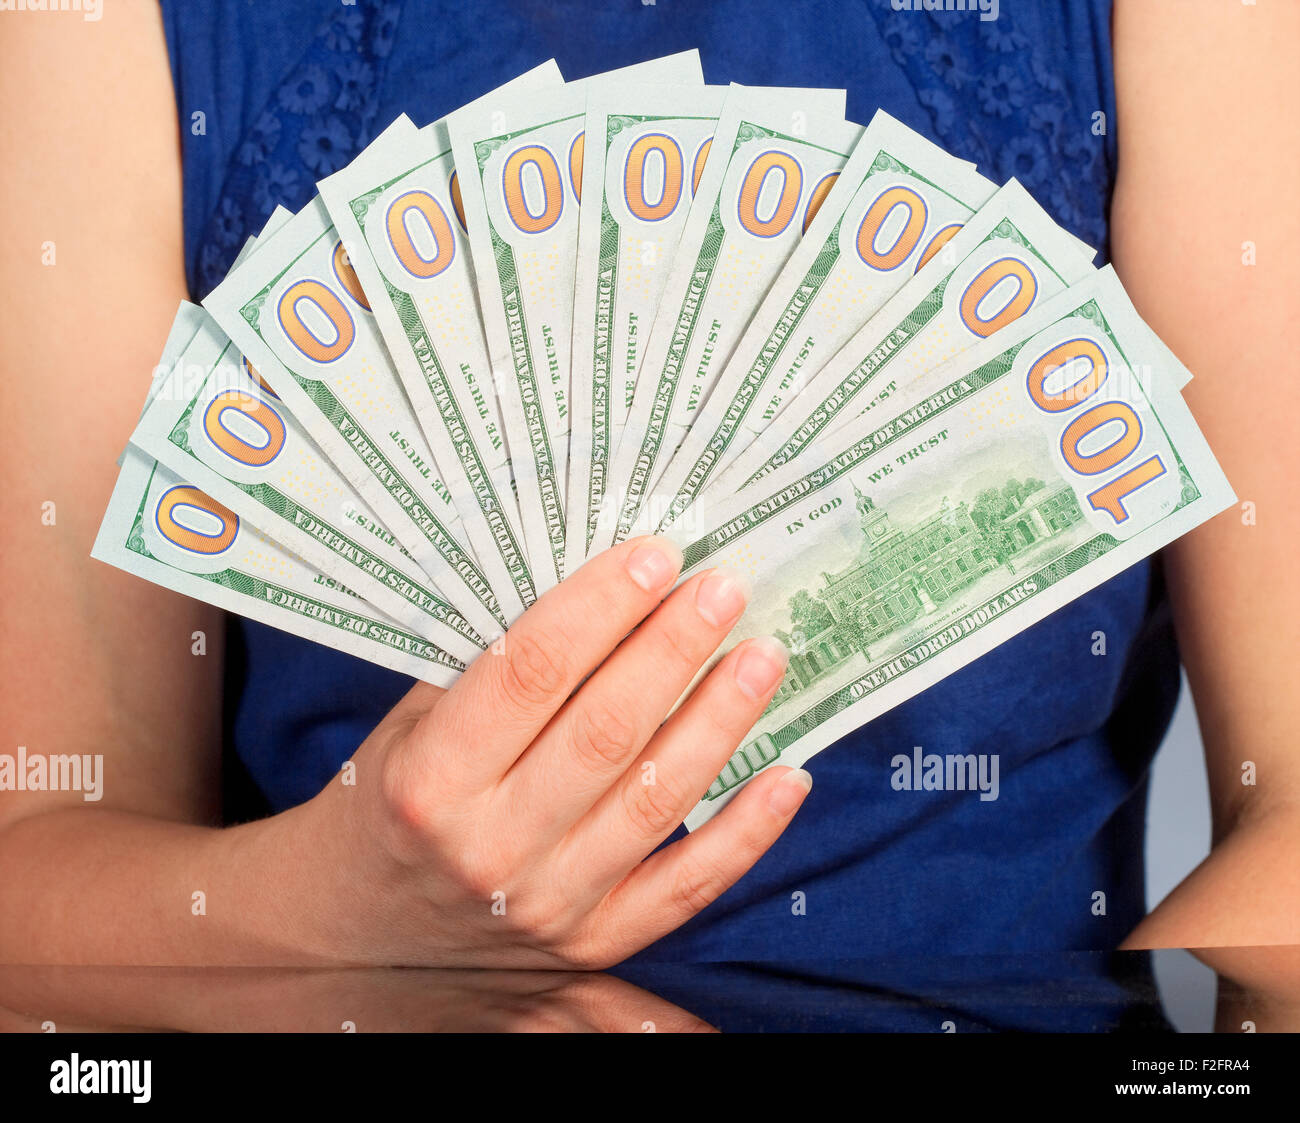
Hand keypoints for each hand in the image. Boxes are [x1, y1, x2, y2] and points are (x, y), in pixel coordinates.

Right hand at [283, 536, 808, 968]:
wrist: (360, 936)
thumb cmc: (389, 806)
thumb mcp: (408, 729)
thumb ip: (489, 669)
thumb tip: (601, 585)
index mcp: (430, 781)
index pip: (527, 674)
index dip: (599, 606)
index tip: (655, 554)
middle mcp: (489, 850)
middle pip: (604, 732)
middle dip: (673, 649)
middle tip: (723, 587)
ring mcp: (548, 905)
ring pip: (655, 800)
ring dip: (721, 720)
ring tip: (763, 654)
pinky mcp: (595, 941)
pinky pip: (688, 887)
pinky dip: (747, 832)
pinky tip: (789, 773)